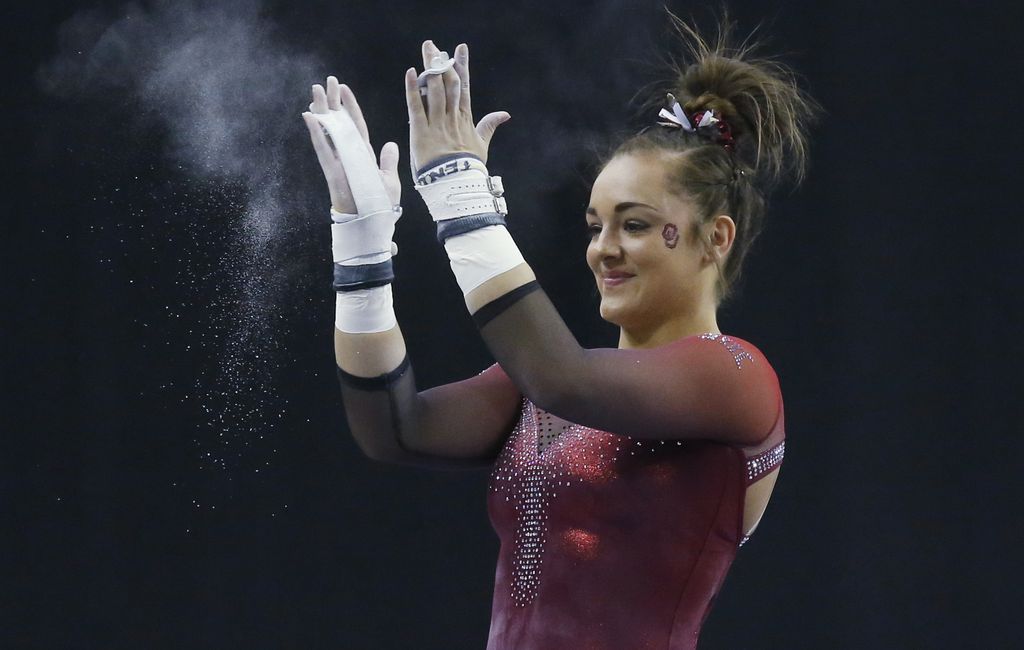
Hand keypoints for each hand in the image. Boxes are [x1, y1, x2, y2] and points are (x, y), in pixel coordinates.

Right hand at [301, 76, 400, 212]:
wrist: (372, 227)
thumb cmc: (381, 209)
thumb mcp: (389, 181)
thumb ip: (388, 162)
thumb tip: (391, 145)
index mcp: (364, 155)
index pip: (356, 125)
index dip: (350, 107)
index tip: (344, 89)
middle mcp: (349, 155)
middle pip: (339, 123)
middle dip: (333, 102)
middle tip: (327, 81)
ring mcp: (339, 162)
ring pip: (328, 131)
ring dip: (321, 111)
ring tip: (315, 91)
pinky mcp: (332, 172)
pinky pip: (323, 149)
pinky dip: (316, 133)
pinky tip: (309, 116)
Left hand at [404, 41, 509, 172]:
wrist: (457, 183)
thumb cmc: (469, 166)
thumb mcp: (481, 145)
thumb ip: (489, 126)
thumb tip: (505, 114)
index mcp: (464, 118)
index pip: (463, 85)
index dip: (461, 65)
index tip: (459, 48)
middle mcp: (451, 116)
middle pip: (447, 82)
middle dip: (441, 62)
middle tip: (433, 45)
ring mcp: (436, 123)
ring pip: (433, 90)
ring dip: (429, 68)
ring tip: (425, 50)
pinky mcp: (420, 131)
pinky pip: (416, 106)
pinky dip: (412, 88)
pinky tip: (411, 72)